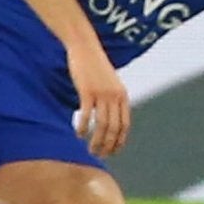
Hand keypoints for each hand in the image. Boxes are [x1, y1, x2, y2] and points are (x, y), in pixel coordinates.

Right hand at [68, 42, 130, 156]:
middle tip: (98, 155)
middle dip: (107, 145)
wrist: (86, 48)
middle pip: (113, 128)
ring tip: (90, 149)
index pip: (125, 125)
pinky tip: (78, 134)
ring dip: (96, 141)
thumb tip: (110, 120)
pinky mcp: (87, 91)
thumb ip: (112, 99)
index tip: (112, 152)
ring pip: (101, 125)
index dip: (119, 141)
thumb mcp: (111, 83)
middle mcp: (115, 96)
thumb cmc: (96, 67)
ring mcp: (102, 93)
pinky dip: (83, 128)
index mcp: (123, 95)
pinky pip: (86, 115)